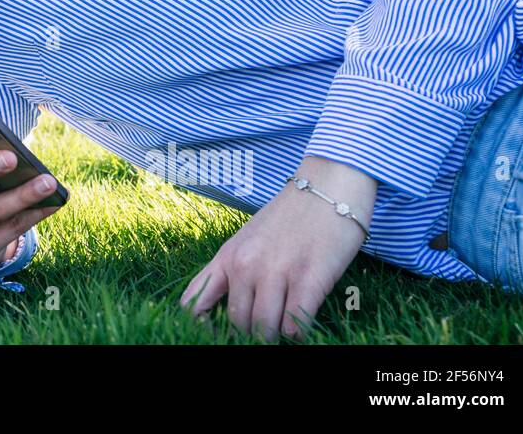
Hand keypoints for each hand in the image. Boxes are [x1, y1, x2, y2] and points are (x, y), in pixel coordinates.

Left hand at [179, 157, 375, 340]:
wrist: (329, 187)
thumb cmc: (289, 217)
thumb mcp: (248, 240)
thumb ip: (234, 270)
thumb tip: (226, 310)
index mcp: (227, 257)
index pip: (194, 303)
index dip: (200, 326)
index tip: (217, 332)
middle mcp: (246, 266)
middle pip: (238, 323)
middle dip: (253, 331)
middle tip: (269, 326)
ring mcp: (276, 272)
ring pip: (265, 329)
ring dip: (278, 334)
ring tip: (286, 327)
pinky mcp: (309, 278)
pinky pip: (295, 324)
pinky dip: (298, 331)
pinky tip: (302, 322)